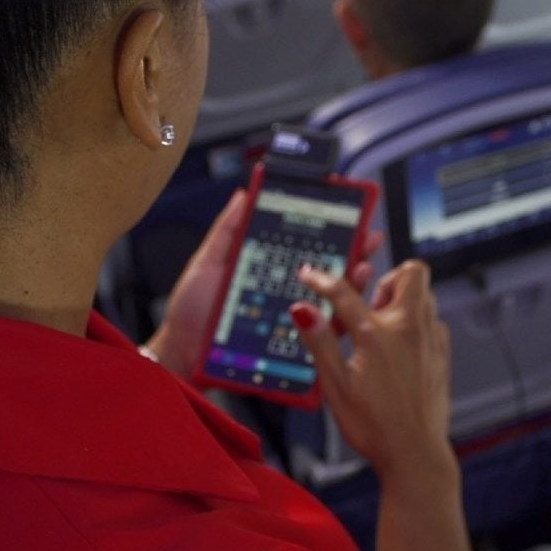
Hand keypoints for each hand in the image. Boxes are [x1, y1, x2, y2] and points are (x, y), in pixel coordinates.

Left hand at [144, 189, 382, 378]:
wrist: (182, 354)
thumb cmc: (191, 313)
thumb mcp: (208, 264)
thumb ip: (228, 230)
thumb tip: (244, 195)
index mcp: (270, 272)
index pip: (307, 247)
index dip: (331, 230)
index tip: (350, 212)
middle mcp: (286, 295)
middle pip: (329, 271)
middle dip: (354, 252)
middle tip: (368, 237)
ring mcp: (292, 320)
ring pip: (334, 302)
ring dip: (355, 284)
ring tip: (361, 267)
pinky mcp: (294, 348)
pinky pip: (325, 336)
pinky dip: (342, 321)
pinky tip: (349, 306)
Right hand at [293, 260, 454, 482]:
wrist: (414, 453)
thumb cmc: (375, 426)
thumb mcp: (336, 385)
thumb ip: (320, 342)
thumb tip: (304, 310)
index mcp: (377, 335)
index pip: (344, 294)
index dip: (322, 281)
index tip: (311, 277)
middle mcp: (410, 330)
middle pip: (411, 272)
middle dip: (387, 278)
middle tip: (369, 304)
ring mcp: (431, 341)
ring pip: (425, 295)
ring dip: (403, 300)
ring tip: (382, 328)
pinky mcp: (442, 355)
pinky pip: (434, 322)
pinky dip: (416, 324)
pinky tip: (400, 348)